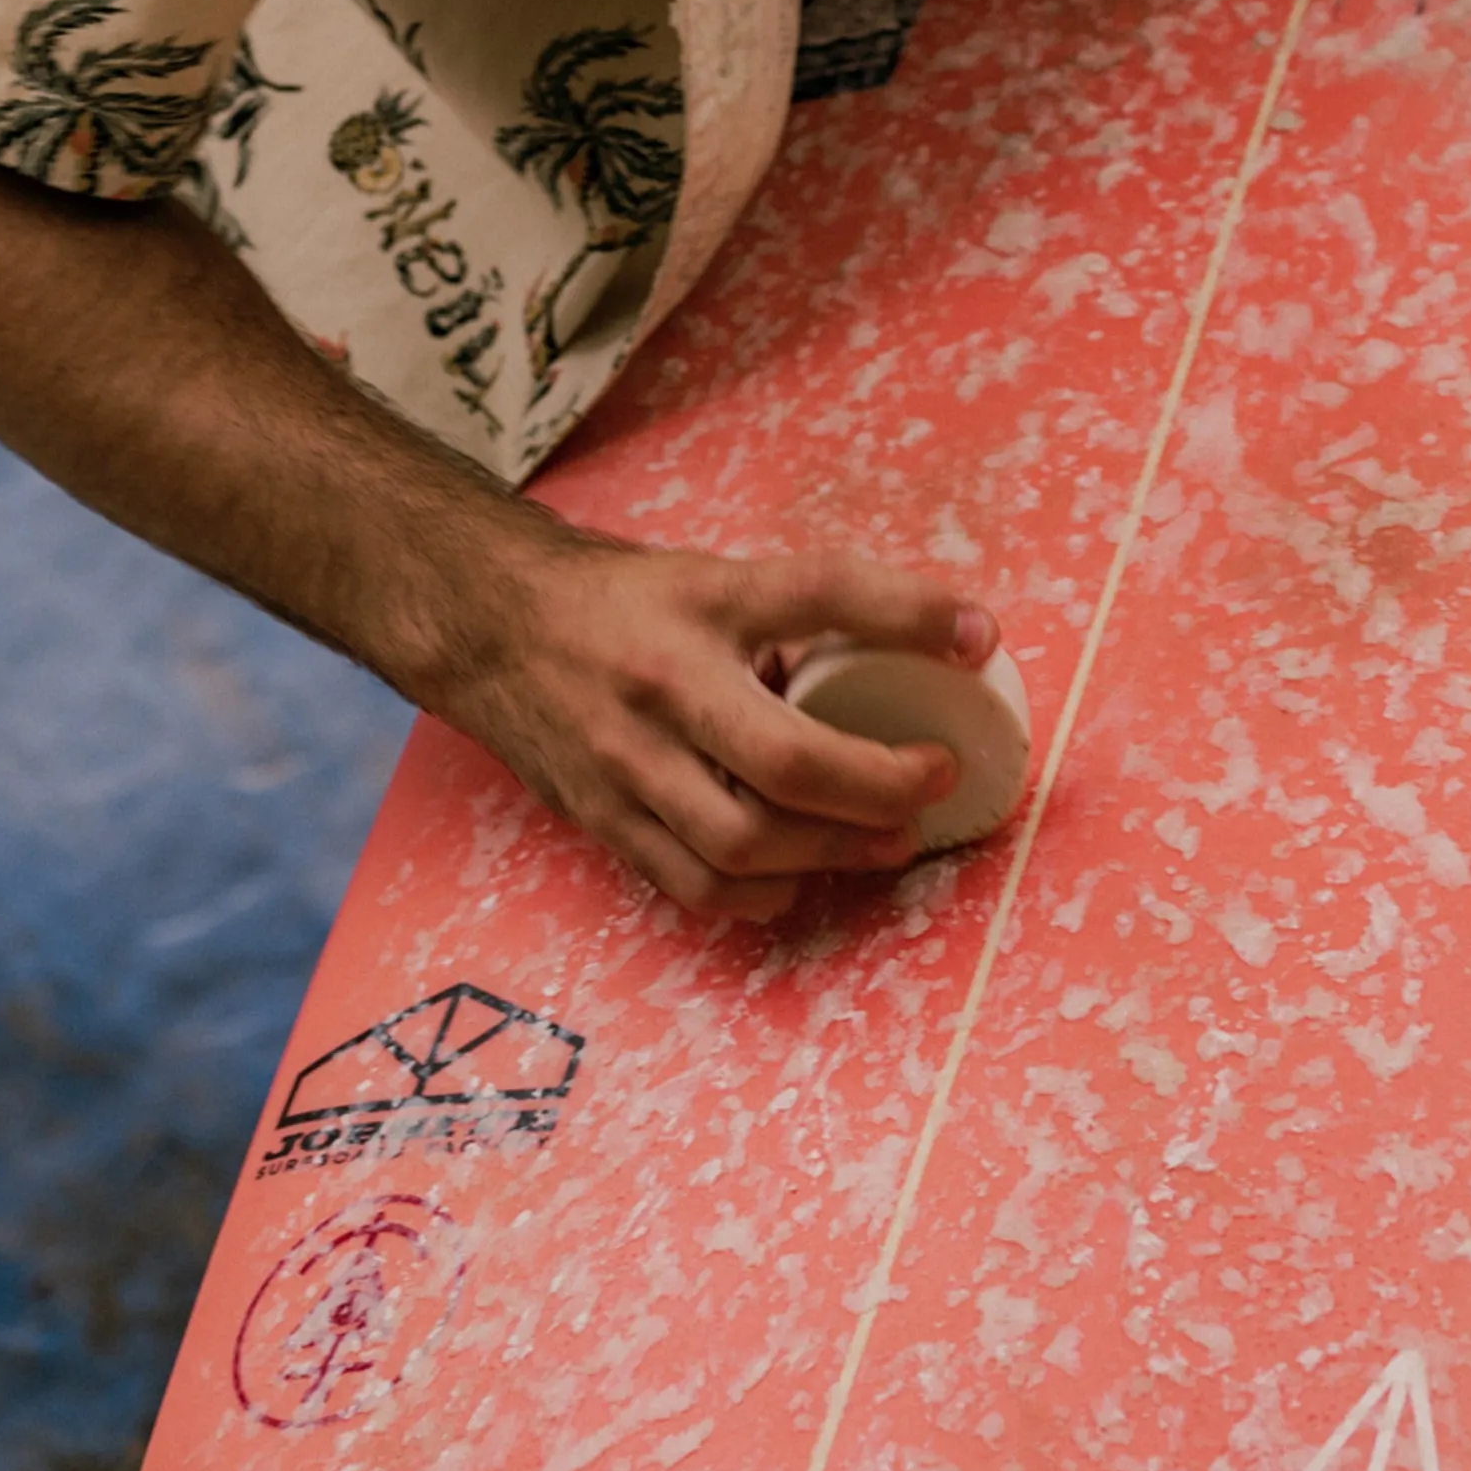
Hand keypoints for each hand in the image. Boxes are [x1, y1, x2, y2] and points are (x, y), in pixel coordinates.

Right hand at [436, 527, 999, 921]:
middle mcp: (665, 684)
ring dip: (833, 852)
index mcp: (702, 599)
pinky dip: (760, 894)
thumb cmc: (624, 602)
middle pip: (788, 758)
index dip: (908, 612)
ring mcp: (629, 761)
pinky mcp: (604, 819)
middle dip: (879, 785)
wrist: (491, 628)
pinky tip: (799, 880)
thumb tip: (908, 654)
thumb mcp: (711, 576)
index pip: (819, 590)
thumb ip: (792, 616)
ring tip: (890, 841)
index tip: (979, 636)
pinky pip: (694, 883)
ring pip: (744, 841)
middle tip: (934, 780)